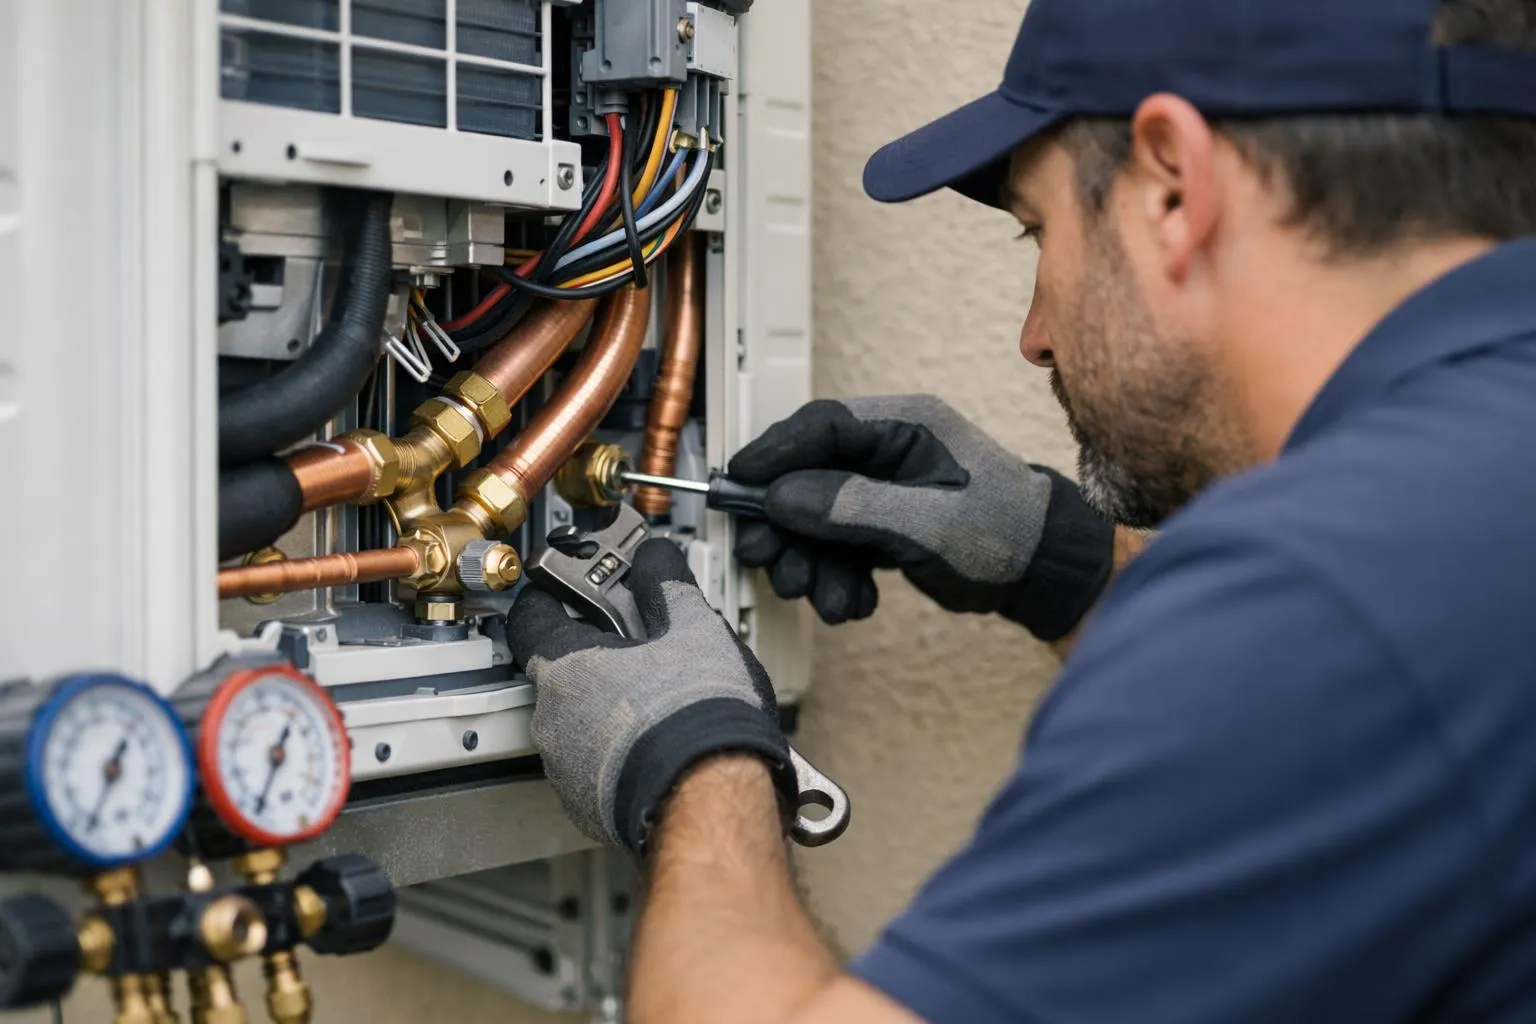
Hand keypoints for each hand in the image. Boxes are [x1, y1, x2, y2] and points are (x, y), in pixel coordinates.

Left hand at [505, 538, 796, 852]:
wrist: (715, 802)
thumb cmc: (700, 719)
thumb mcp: (695, 627)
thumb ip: (666, 583)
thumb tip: (655, 559)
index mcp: (567, 666)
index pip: (530, 615)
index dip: (555, 595)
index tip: (580, 587)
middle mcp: (553, 718)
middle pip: (561, 670)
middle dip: (598, 656)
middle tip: (643, 648)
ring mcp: (566, 767)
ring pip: (578, 720)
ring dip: (610, 706)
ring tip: (662, 700)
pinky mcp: (588, 805)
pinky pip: (596, 764)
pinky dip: (620, 750)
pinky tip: (661, 742)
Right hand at [729, 395, 1115, 638]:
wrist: (1043, 575)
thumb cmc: (1007, 535)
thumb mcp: (928, 524)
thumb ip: (852, 507)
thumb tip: (784, 497)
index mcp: (907, 426)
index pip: (821, 425)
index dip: (773, 454)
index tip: (740, 483)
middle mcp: (891, 450)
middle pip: (808, 474)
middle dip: (785, 523)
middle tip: (768, 558)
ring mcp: (885, 487)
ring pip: (817, 516)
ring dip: (811, 561)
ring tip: (824, 596)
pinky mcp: (883, 521)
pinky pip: (838, 543)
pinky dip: (836, 576)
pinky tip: (852, 602)